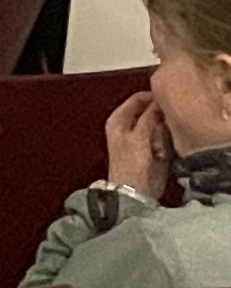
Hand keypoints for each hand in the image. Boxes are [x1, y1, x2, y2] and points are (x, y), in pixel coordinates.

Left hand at [110, 87, 172, 202]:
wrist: (135, 190)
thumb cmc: (130, 164)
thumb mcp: (139, 136)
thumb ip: (149, 117)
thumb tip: (158, 101)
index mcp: (118, 119)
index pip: (138, 99)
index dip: (153, 98)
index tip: (169, 100)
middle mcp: (128, 125)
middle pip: (151, 111)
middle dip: (160, 120)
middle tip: (161, 131)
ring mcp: (141, 136)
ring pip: (160, 125)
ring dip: (163, 134)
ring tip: (157, 147)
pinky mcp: (153, 147)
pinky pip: (165, 138)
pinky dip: (166, 144)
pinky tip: (160, 154)